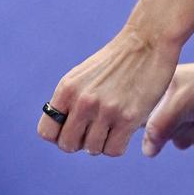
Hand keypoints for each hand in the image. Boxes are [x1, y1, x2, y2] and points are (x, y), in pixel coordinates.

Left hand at [37, 26, 180, 156]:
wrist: (147, 43)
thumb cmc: (114, 62)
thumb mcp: (82, 76)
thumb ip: (69, 102)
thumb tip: (60, 135)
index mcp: (67, 88)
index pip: (46, 131)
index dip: (58, 136)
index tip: (72, 129)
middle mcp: (82, 100)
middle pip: (67, 145)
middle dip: (79, 142)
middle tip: (93, 129)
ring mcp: (105, 110)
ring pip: (92, 149)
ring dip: (101, 142)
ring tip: (111, 124)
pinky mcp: (128, 119)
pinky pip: (113, 151)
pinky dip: (117, 145)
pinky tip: (123, 129)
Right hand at [140, 52, 193, 156]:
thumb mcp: (181, 103)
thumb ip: (160, 126)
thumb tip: (147, 152)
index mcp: (157, 92)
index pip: (141, 120)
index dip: (154, 124)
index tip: (170, 117)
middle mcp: (168, 105)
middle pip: (164, 137)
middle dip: (185, 127)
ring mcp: (185, 117)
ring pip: (183, 143)